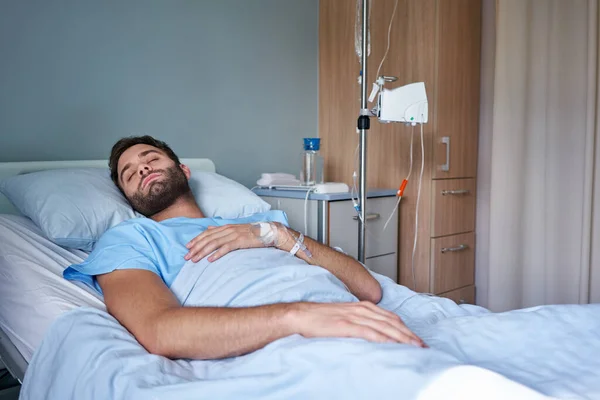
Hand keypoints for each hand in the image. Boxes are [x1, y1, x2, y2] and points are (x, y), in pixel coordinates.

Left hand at [185, 224, 266, 262]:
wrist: (267, 232)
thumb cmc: (251, 233)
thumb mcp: (234, 229)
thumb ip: (221, 229)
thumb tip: (209, 228)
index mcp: (225, 227)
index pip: (207, 233)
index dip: (196, 240)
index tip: (187, 247)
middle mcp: (228, 229)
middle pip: (208, 238)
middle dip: (196, 248)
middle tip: (187, 256)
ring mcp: (234, 235)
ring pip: (214, 243)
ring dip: (203, 252)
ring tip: (195, 260)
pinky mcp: (240, 241)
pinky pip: (226, 248)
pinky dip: (217, 254)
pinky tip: (210, 260)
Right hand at [289, 301, 426, 347]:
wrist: (301, 315)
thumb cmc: (320, 318)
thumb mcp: (345, 316)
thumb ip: (360, 320)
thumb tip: (373, 332)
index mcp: (363, 306)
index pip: (391, 318)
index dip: (406, 329)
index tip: (417, 339)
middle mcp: (362, 309)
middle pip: (392, 322)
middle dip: (409, 335)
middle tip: (422, 346)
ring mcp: (355, 316)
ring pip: (385, 327)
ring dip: (402, 338)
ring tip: (414, 347)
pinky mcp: (347, 325)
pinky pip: (370, 332)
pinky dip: (384, 339)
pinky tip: (392, 345)